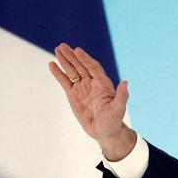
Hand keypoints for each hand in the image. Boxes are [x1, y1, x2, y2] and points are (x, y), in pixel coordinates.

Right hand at [49, 44, 136, 160]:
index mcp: (103, 84)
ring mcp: (82, 88)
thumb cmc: (113, 121)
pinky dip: (59, 73)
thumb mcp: (118, 110)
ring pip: (72, 71)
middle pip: (81, 66)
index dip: (86, 59)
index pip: (93, 68)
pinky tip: (52, 64)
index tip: (78, 51)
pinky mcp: (73, 95)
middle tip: (62, 46)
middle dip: (72, 56)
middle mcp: (92, 83)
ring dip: (65, 60)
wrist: (104, 131)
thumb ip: (121, 97)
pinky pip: (65, 82)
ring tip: (57, 49)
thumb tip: (125, 83)